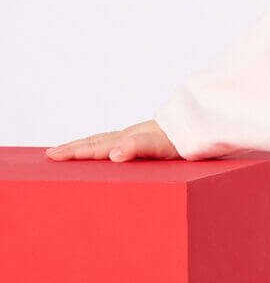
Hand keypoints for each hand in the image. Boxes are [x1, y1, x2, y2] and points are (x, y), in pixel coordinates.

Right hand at [45, 119, 178, 162]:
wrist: (204, 127)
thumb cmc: (184, 139)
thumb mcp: (160, 145)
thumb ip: (137, 147)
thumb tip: (112, 155)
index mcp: (129, 139)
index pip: (96, 146)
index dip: (74, 152)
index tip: (52, 156)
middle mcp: (132, 136)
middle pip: (97, 141)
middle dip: (74, 148)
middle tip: (51, 155)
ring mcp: (141, 138)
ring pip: (107, 141)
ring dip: (87, 147)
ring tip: (71, 153)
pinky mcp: (150, 142)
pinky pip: (120, 144)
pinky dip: (106, 148)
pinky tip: (109, 155)